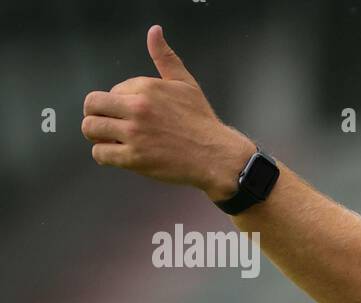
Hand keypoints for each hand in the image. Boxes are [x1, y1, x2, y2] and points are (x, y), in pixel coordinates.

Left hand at [82, 25, 255, 201]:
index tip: (130, 113)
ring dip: (97, 134)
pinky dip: (105, 154)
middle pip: (91, 105)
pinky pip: (100, 153)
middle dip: (96, 114)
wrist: (216, 155)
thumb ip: (165, 57)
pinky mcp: (134, 158)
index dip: (117, 103)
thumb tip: (154, 31)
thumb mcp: (185, 83)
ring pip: (90, 128)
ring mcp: (134, 134)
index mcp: (146, 88)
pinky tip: (119, 154)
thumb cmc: (201, 121)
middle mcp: (137, 108)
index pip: (110, 91)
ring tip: (112, 139)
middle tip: (109, 124)